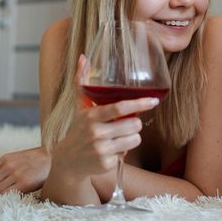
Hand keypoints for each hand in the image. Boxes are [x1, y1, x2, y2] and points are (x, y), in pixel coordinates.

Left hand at [0, 146, 50, 194]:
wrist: (54, 156)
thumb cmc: (36, 160)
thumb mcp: (17, 157)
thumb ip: (5, 166)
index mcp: (5, 159)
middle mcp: (8, 165)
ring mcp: (16, 174)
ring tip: (1, 199)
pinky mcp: (25, 182)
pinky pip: (6, 194)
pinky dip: (3, 198)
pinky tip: (8, 198)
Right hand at [48, 54, 157, 180]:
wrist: (68, 161)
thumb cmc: (78, 129)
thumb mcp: (79, 106)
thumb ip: (82, 81)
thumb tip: (83, 57)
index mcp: (91, 116)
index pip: (120, 108)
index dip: (139, 103)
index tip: (154, 100)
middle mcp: (96, 133)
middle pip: (134, 124)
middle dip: (134, 124)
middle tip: (124, 124)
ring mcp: (101, 150)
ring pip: (135, 139)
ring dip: (131, 137)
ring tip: (117, 137)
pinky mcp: (106, 164)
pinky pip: (127, 153)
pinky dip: (122, 151)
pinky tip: (110, 150)